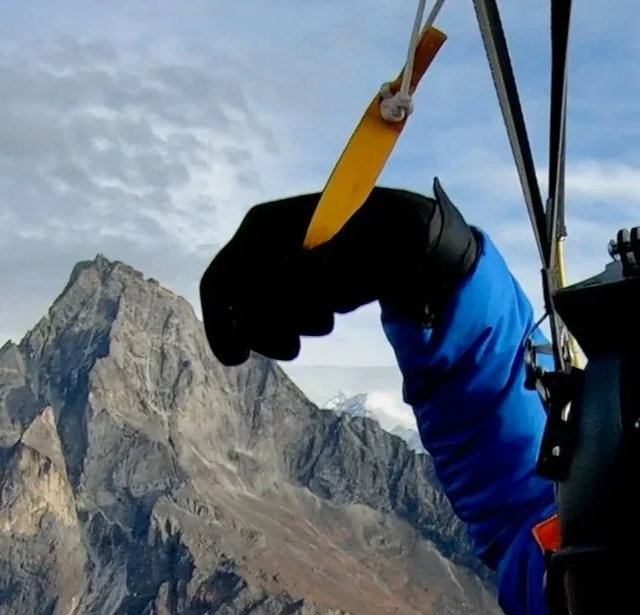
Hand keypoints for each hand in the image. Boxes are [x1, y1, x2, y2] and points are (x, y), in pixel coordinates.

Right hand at [200, 179, 479, 366]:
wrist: (418, 236)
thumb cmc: (377, 247)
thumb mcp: (332, 269)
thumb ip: (287, 288)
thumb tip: (251, 308)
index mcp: (264, 228)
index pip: (221, 280)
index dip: (222, 324)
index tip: (236, 361)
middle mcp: (267, 238)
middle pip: (240, 298)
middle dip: (265, 330)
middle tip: (295, 350)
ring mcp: (285, 253)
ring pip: (266, 306)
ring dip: (291, 323)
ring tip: (328, 322)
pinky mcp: (305, 269)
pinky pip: (291, 304)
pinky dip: (306, 317)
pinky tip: (334, 311)